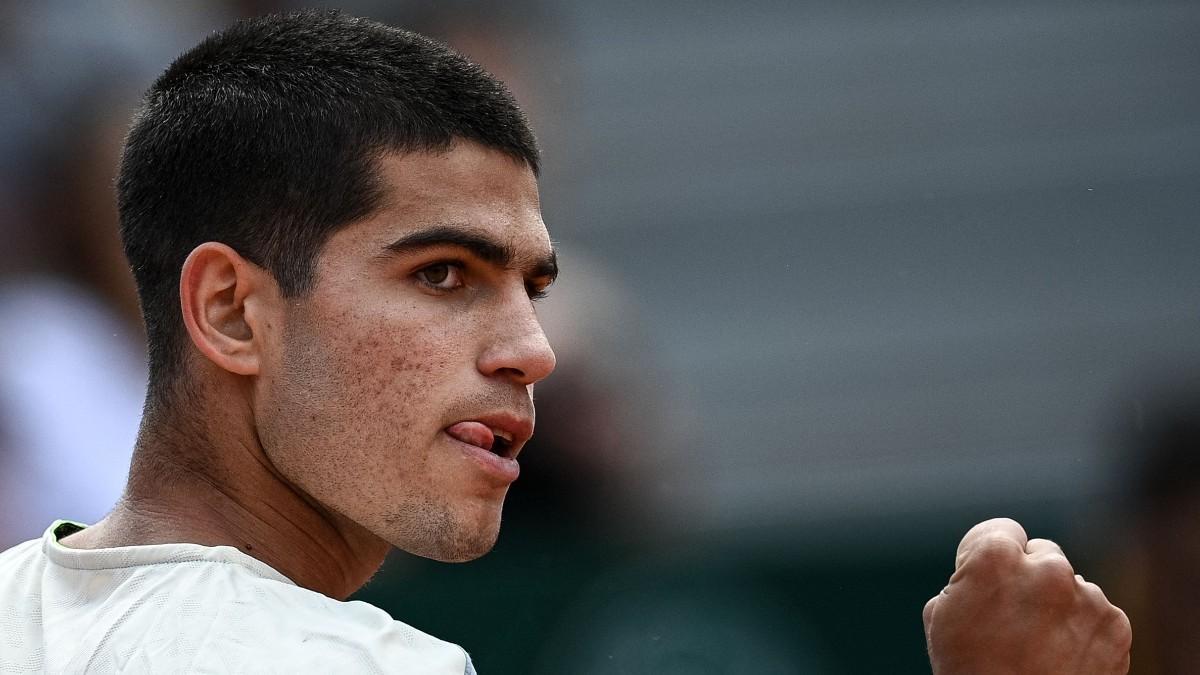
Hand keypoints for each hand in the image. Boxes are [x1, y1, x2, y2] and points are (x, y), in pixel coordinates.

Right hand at [923, 518, 1130, 673]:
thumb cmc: (969, 670)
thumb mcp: (940, 613)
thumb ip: (968, 576)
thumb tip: (986, 569)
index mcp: (995, 558)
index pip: (1001, 529)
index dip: (989, 557)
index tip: (987, 579)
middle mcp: (1047, 568)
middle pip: (1041, 553)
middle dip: (1029, 576)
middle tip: (1014, 616)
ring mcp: (1087, 596)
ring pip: (1071, 585)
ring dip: (1058, 604)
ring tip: (1038, 643)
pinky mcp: (1115, 625)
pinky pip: (1096, 612)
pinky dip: (1082, 629)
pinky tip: (1062, 654)